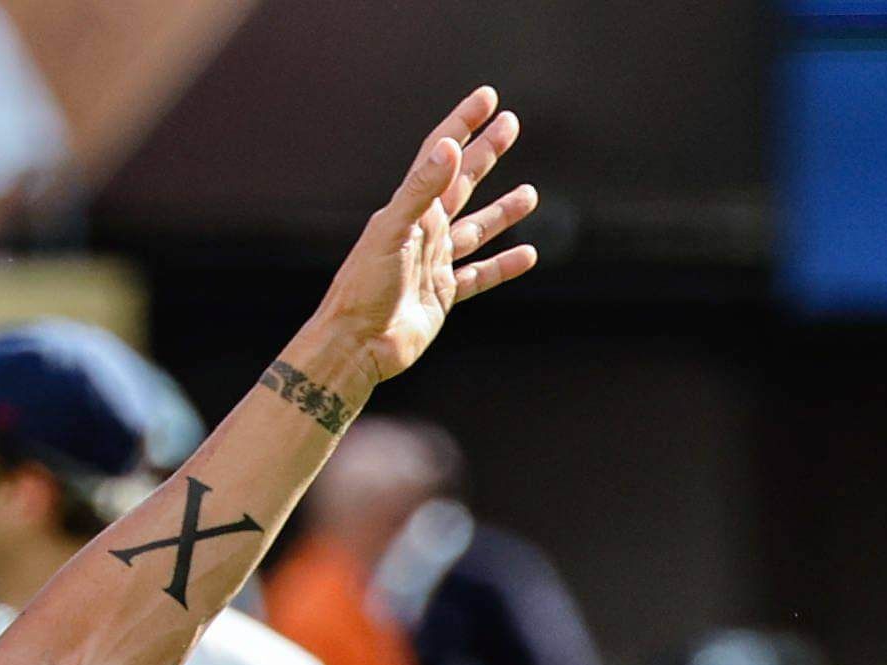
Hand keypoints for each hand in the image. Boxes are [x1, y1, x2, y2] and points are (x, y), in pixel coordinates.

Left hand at [307, 87, 538, 386]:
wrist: (356, 344)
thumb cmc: (364, 288)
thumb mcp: (392, 232)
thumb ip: (421, 190)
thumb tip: (450, 146)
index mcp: (409, 211)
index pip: (439, 156)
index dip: (462, 124)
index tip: (487, 98)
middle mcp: (422, 232)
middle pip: (461, 183)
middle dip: (486, 152)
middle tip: (511, 123)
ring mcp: (434, 264)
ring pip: (476, 229)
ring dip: (502, 211)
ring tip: (530, 193)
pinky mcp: (442, 295)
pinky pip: (479, 275)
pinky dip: (502, 265)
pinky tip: (526, 255)